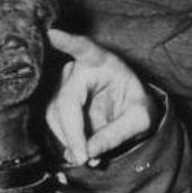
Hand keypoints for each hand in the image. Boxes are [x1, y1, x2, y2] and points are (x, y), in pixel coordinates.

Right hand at [46, 27, 158, 165]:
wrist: (130, 111)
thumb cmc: (136, 107)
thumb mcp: (139, 119)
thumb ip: (117, 134)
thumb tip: (89, 153)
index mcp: (103, 61)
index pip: (84, 48)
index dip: (68, 42)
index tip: (52, 34)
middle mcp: (78, 68)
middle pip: (66, 99)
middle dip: (72, 132)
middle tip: (83, 159)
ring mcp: (64, 83)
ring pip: (54, 114)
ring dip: (69, 140)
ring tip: (88, 158)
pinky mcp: (56, 101)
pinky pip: (53, 123)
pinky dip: (65, 141)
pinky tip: (79, 152)